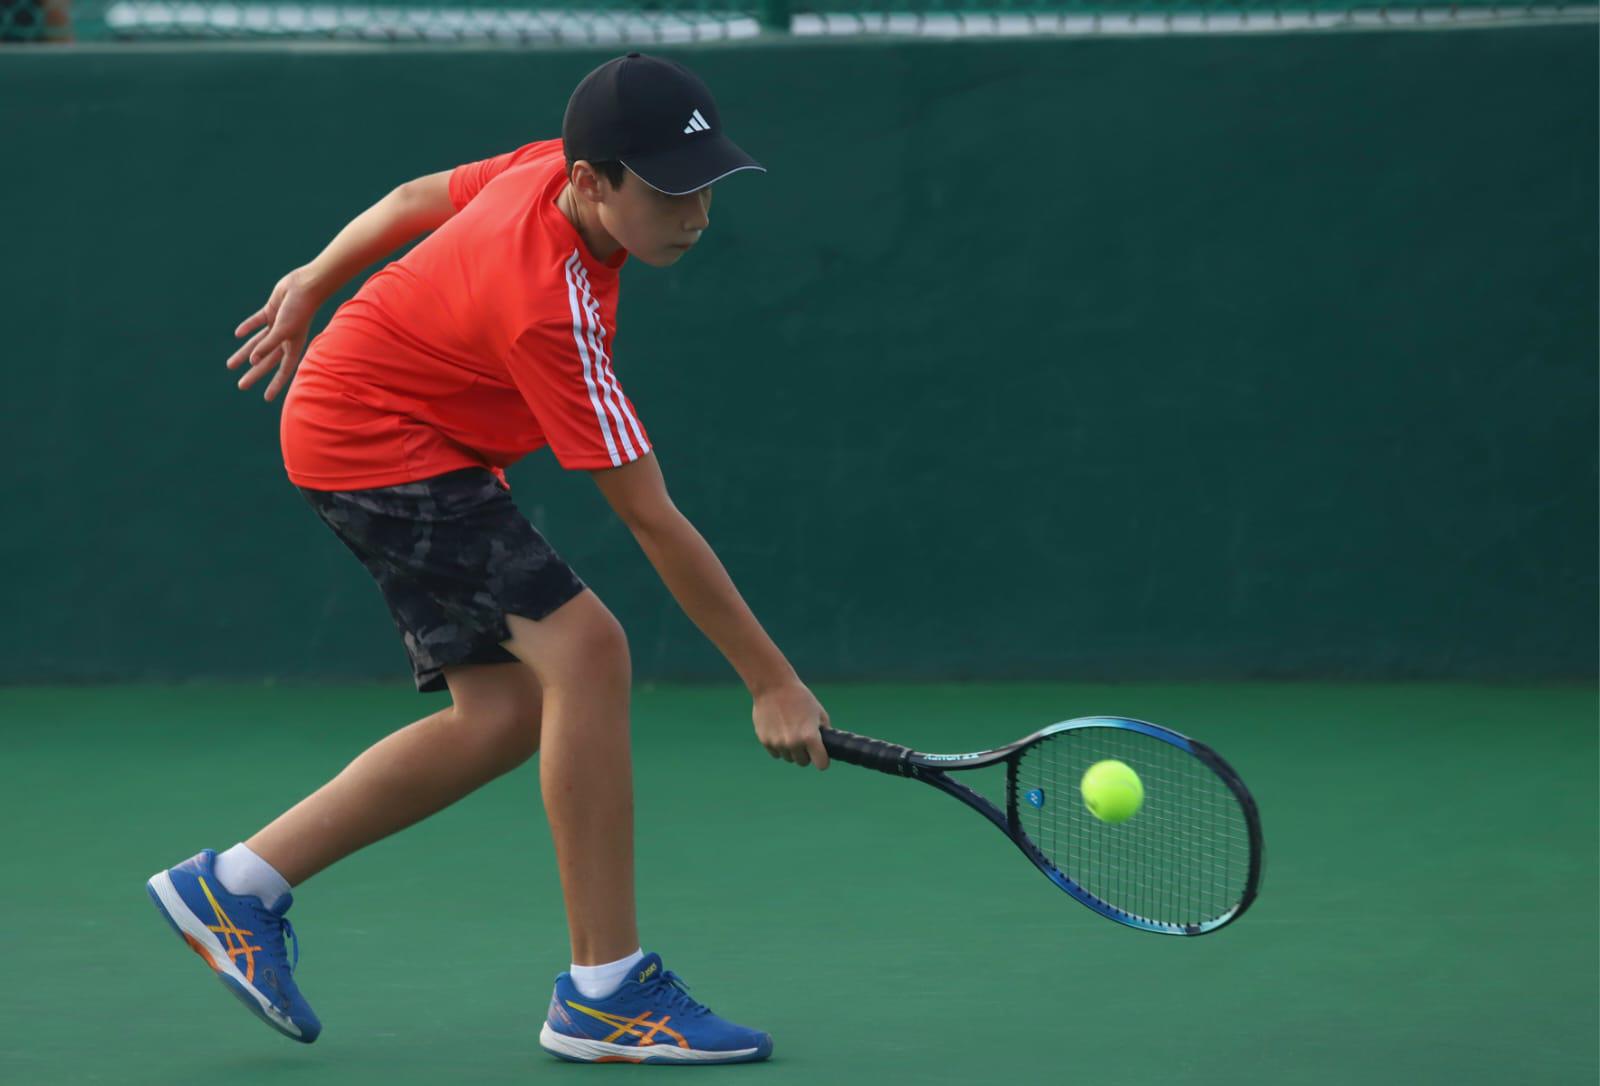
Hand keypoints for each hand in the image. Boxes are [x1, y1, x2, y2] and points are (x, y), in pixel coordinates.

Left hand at [226, 267, 325, 400]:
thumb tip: (253, 360)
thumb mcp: (283, 330)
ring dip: (244, 354)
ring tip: (230, 365)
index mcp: (293, 346)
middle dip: (254, 373)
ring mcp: (277, 325)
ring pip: (257, 344)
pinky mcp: (271, 311)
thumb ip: (268, 345)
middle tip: (241, 386)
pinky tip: (238, 334)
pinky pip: (257, 322)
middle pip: (265, 360)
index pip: (283, 370)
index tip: (266, 398)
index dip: (275, 384)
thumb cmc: (299, 309)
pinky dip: (248, 328)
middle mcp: (285, 339)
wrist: (305, 285)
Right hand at [752, 680, 830, 770]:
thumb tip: (826, 747)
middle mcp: (794, 743)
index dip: (822, 760)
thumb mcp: (819, 713)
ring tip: (790, 730)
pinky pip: (776, 753)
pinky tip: (779, 729)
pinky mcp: (765, 741)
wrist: (773, 686)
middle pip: (803, 762)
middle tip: (804, 739)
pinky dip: (778, 746)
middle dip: (805, 754)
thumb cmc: (800, 698)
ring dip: (791, 750)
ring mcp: (778, 743)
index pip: (821, 764)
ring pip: (788, 758)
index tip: (821, 756)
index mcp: (810, 737)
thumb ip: (824, 732)